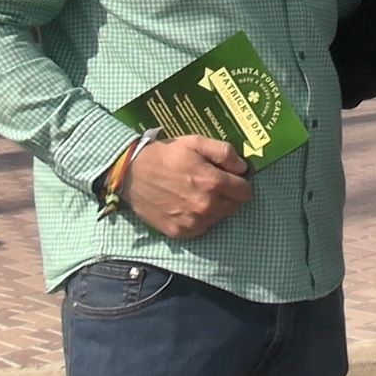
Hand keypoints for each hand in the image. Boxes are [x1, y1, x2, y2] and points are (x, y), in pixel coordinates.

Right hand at [120, 136, 251, 238]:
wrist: (131, 172)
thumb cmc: (166, 155)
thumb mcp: (196, 143)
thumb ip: (225, 153)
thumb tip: (243, 168)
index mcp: (212, 182)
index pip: (245, 191)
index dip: (240, 183)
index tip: (230, 178)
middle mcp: (205, 206)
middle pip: (234, 207)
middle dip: (228, 195)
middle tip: (211, 185)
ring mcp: (192, 222)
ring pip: (218, 218)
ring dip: (214, 208)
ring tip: (197, 194)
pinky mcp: (179, 232)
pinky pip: (201, 229)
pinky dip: (199, 219)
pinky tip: (186, 206)